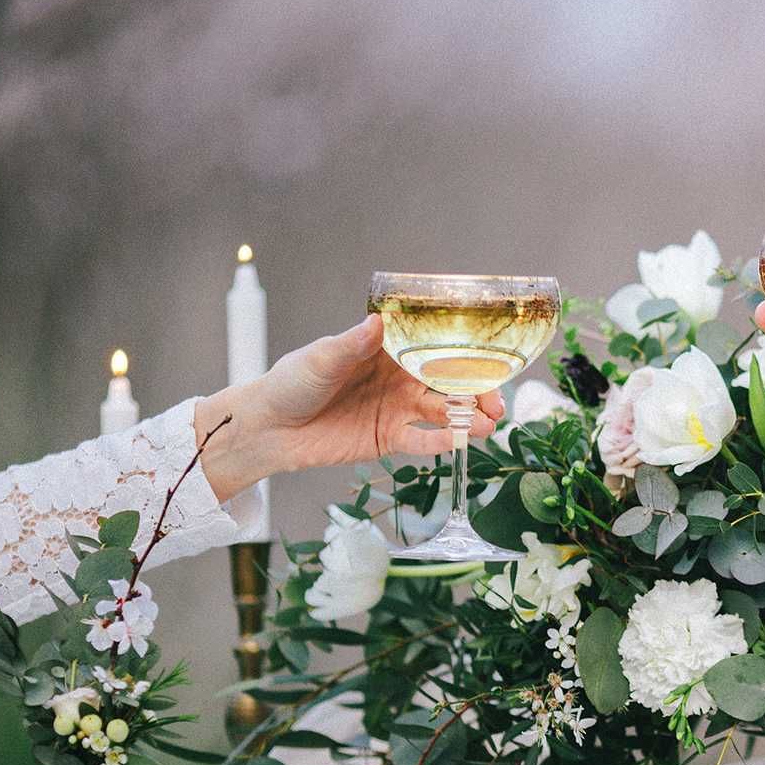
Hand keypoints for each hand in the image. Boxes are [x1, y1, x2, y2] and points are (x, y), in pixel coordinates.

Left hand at [194, 315, 503, 500]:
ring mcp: (396, 408)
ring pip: (442, 412)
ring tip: (488, 424)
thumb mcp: (320, 358)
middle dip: (476, 390)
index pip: (433, 345)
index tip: (489, 355)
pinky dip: (441, 442)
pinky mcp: (388, 439)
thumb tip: (379, 322)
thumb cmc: (290, 382)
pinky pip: (421, 441)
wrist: (268, 428)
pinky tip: (460, 443)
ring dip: (467, 417)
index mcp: (387, 349)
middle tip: (496, 402)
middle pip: (447, 381)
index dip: (462, 350)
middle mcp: (399, 377)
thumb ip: (353, 344)